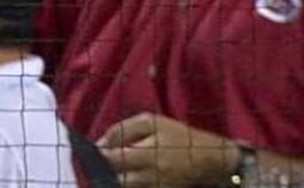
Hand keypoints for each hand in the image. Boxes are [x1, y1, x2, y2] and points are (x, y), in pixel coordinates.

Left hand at [98, 113, 237, 187]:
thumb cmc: (179, 136)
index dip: (100, 155)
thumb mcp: (153, 122)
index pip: (113, 158)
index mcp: (149, 152)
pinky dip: (130, 184)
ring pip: (125, 187)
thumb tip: (101, 142)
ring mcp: (157, 187)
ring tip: (116, 169)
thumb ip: (124, 129)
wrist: (211, 160)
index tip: (93, 151)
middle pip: (117, 178)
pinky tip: (130, 176)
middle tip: (101, 162)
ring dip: (117, 179)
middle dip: (106, 170)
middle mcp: (152, 174)